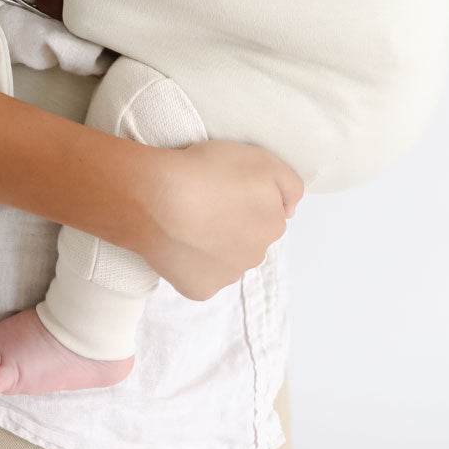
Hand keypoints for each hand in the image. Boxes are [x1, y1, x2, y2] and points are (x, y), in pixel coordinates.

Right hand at [136, 141, 303, 300]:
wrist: (158, 200)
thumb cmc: (207, 172)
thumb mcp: (260, 158)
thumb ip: (289, 184)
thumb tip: (290, 211)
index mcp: (272, 224)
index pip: (267, 213)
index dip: (246, 197)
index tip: (224, 187)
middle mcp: (256, 256)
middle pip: (248, 239)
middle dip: (233, 224)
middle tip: (206, 202)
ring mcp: (228, 276)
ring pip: (226, 259)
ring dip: (214, 244)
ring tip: (187, 220)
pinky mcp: (201, 290)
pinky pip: (201, 276)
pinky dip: (192, 263)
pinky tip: (179, 243)